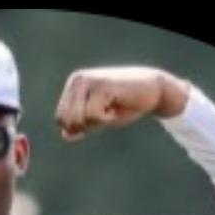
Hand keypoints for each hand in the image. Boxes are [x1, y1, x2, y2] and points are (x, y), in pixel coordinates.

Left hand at [55, 68, 189, 141]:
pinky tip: (117, 106)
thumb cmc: (125, 104)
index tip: (99, 115)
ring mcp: (89, 81)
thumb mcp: (99, 118)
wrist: (154, 90)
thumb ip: (81, 125)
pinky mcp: (102, 86)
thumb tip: (65, 135)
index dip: (79, 127)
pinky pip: (93, 115)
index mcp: (74, 85)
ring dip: (97, 122)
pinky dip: (106, 118)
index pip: (60, 118)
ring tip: (111, 108)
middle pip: (67, 121)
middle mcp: (78, 79)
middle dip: (87, 125)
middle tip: (106, 113)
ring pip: (78, 119)